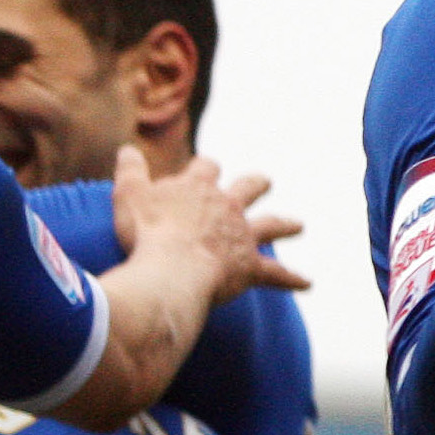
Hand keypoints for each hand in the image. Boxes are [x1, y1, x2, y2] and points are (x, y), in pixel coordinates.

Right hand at [111, 147, 309, 303]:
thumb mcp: (128, 195)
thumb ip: (130, 171)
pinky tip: (307, 283)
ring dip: (286, 225)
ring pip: (272, 225)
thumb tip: (127, 150)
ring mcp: (242, 236)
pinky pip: (276, 273)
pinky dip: (292, 279)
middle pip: (248, 187)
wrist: (171, 271)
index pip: (206, 168)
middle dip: (255, 185)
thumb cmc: (145, 234)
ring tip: (299, 226)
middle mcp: (226, 207)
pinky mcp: (250, 266)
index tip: (205, 169)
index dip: (206, 169)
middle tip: (264, 183)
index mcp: (198, 188)